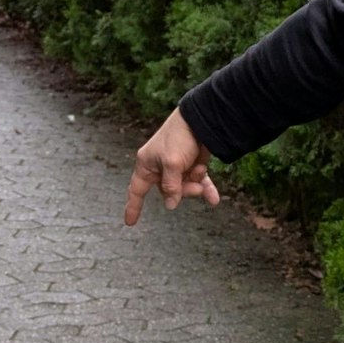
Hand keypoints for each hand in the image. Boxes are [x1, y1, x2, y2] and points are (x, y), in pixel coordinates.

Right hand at [124, 108, 220, 224]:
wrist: (201, 120)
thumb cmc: (179, 137)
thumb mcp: (172, 163)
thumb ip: (170, 186)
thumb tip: (170, 205)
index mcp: (147, 164)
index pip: (136, 190)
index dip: (133, 206)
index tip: (130, 222)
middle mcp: (160, 167)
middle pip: (168, 192)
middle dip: (183, 191)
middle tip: (194, 186)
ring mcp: (177, 167)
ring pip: (185, 188)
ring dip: (196, 186)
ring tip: (202, 177)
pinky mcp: (192, 165)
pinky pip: (198, 182)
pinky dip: (206, 188)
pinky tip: (214, 199)